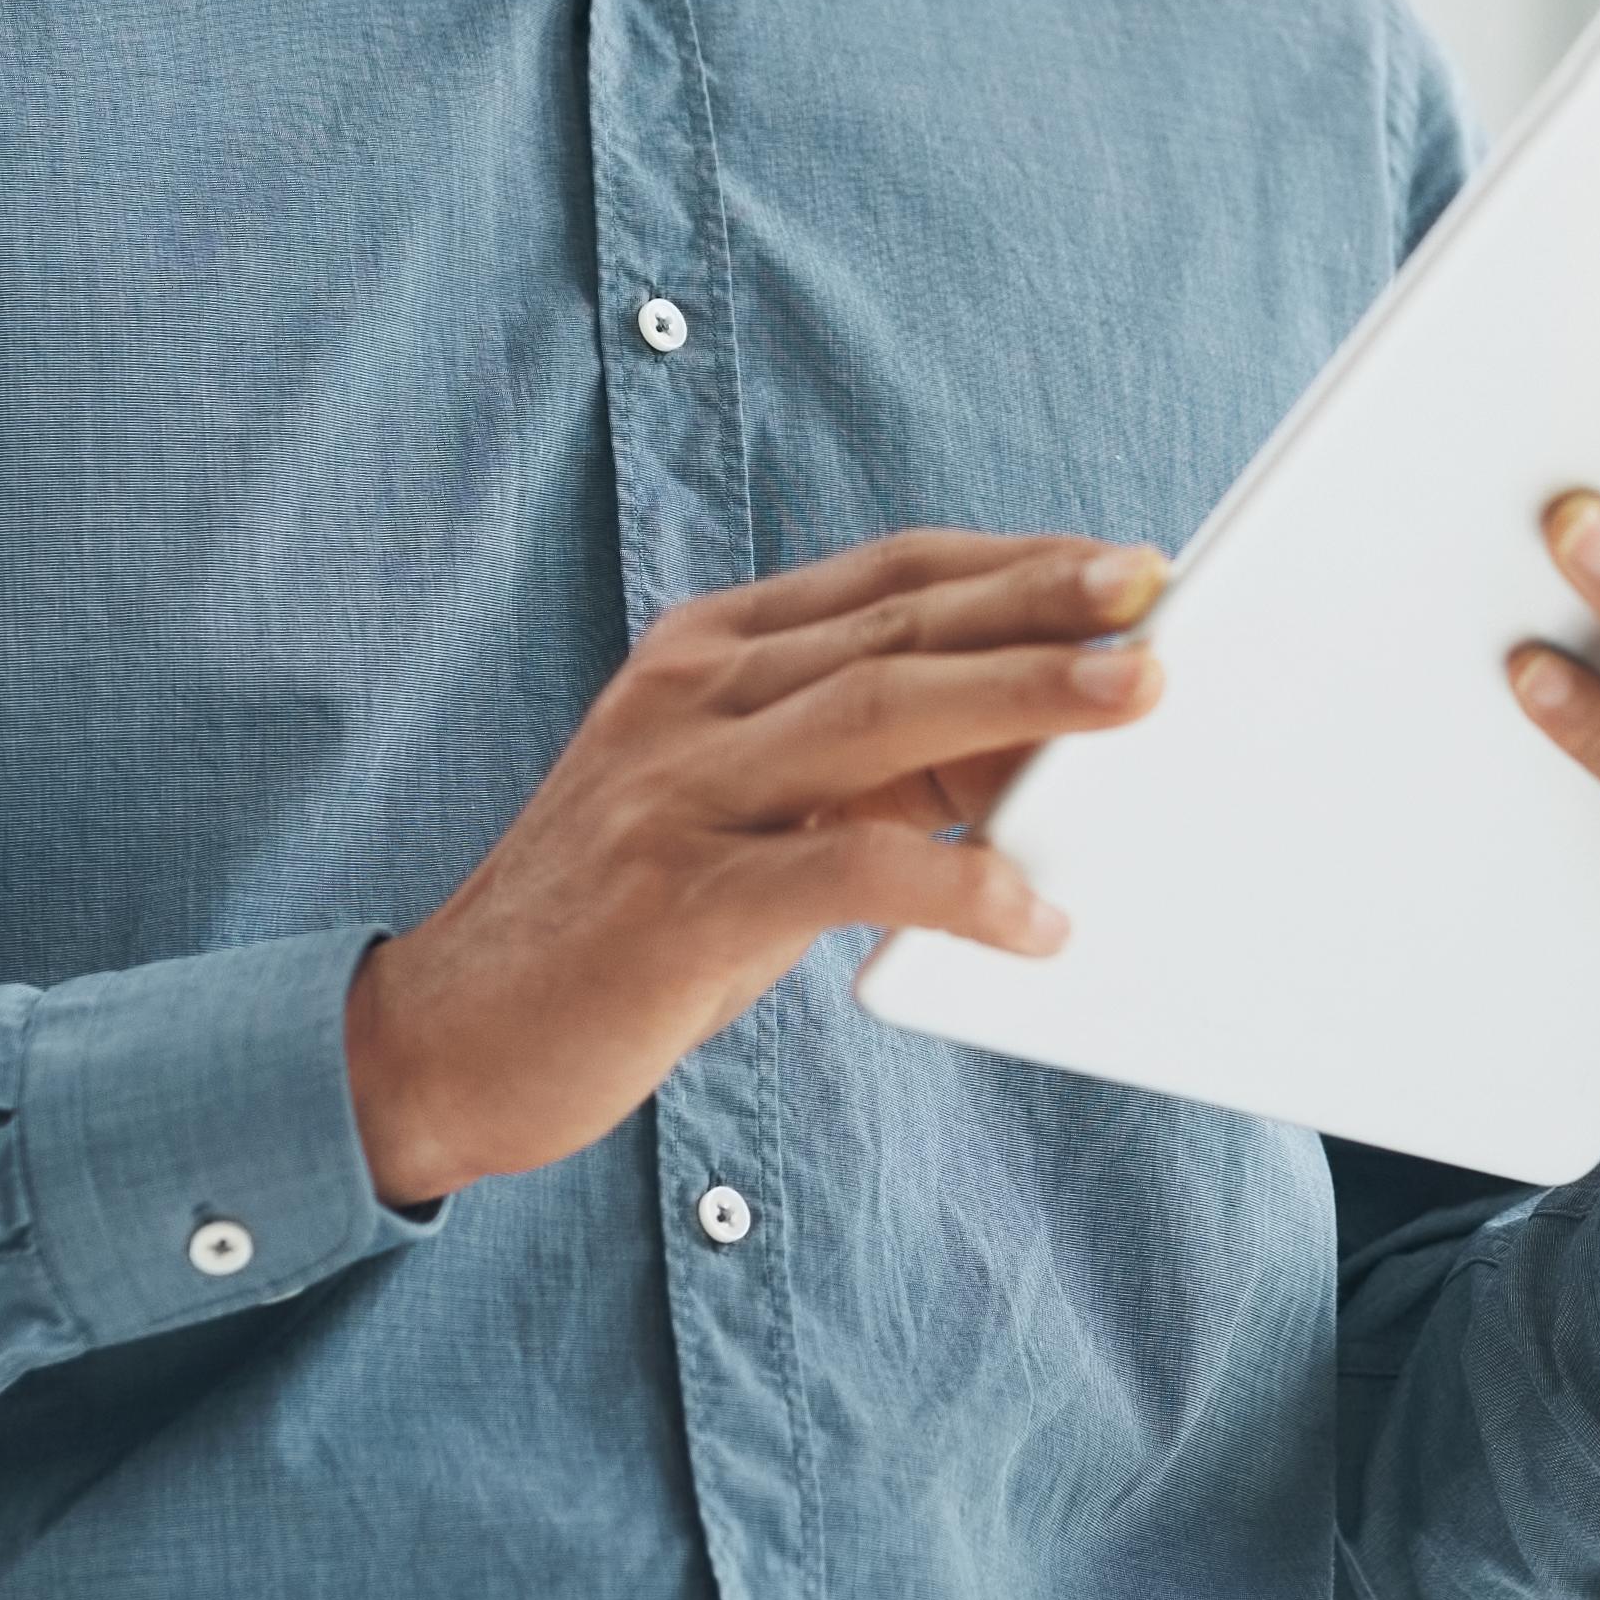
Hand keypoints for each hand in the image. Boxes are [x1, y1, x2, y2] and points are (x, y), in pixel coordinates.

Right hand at [344, 529, 1165, 1205]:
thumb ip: (863, 770)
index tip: (1126, 561)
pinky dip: (950, 884)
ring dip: (1017, 697)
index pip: (887, 575)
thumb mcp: (744, 812)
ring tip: (1135, 698)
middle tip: (1156, 593)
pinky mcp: (676, 903)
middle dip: (1038, 603)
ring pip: (877, 713)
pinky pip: (839, 872)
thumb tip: (1034, 745)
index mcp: (707, 654)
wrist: (443, 1038)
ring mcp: (677, 793)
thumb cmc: (624, 925)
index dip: (1011, 563)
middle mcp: (690, 699)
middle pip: (896, 625)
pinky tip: (1031, 916)